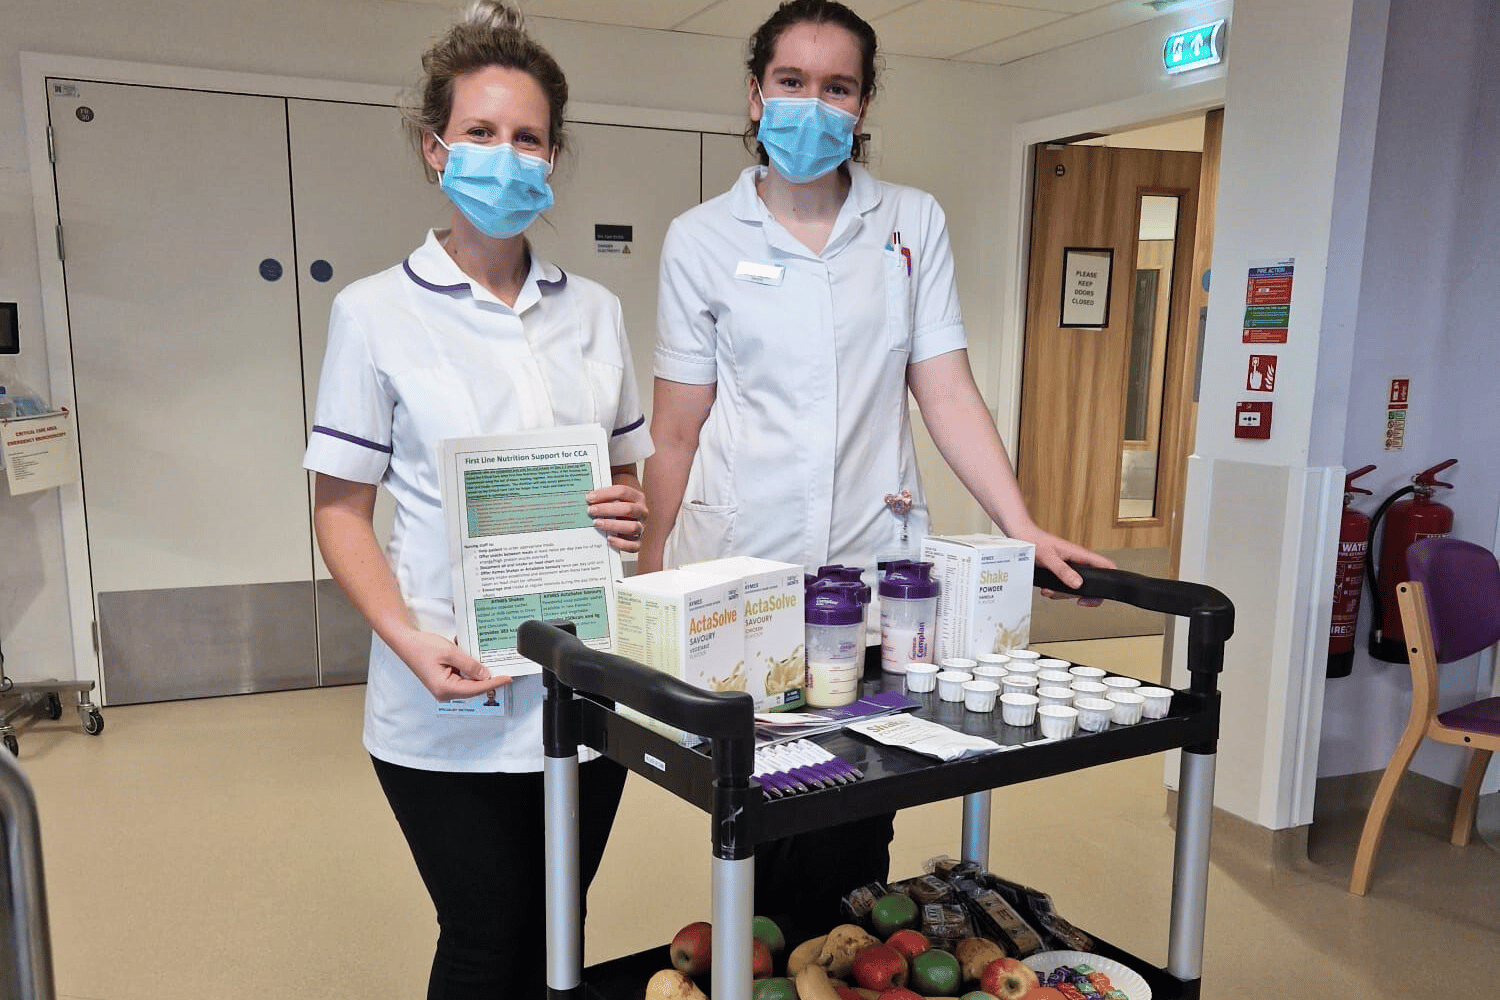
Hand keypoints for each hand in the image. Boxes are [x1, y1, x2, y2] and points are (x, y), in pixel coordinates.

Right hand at [390, 628, 509, 701]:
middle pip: (473, 689)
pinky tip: (478, 662)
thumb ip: (470, 665)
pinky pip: (462, 678)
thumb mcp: (450, 653)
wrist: (406, 642)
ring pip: (468, 684)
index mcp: (445, 688)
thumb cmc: (423, 646)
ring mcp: (443, 688)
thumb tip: (486, 675)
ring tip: (494, 665)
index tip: (508, 678)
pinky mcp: (443, 682)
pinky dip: (470, 671)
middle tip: (505, 671)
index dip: (493, 683)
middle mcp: (444, 693)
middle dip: (488, 680)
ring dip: (479, 674)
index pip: (476, 689)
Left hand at [588, 482, 648, 551]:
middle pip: (627, 509)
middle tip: (591, 510)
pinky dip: (621, 543)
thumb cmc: (619, 506)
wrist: (629, 519)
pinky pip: (634, 545)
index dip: (605, 494)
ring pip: (632, 527)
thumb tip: (589, 495)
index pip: (623, 492)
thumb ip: (606, 495)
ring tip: (597, 523)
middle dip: (607, 509)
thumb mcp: (615, 497)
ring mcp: (641, 527)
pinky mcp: (638, 541)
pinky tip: (609, 539)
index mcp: (637, 497)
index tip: (590, 498)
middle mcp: (642, 512)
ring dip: (612, 525)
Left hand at [1006, 524, 1115, 606]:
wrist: (1022, 537)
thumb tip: (1077, 583)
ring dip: (1064, 594)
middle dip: (1080, 594)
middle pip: (1091, 582)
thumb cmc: (1034, 541)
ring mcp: (1070, 566)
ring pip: (1076, 586)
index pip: (1105, 565)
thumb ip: (1062, 570)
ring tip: (1051, 593)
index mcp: (1080, 554)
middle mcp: (1078, 560)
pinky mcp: (1061, 570)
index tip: (1098, 593)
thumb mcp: (1048, 558)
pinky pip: (1065, 585)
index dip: (1109, 579)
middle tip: (1076, 601)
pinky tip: (1048, 590)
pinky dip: (1056, 590)